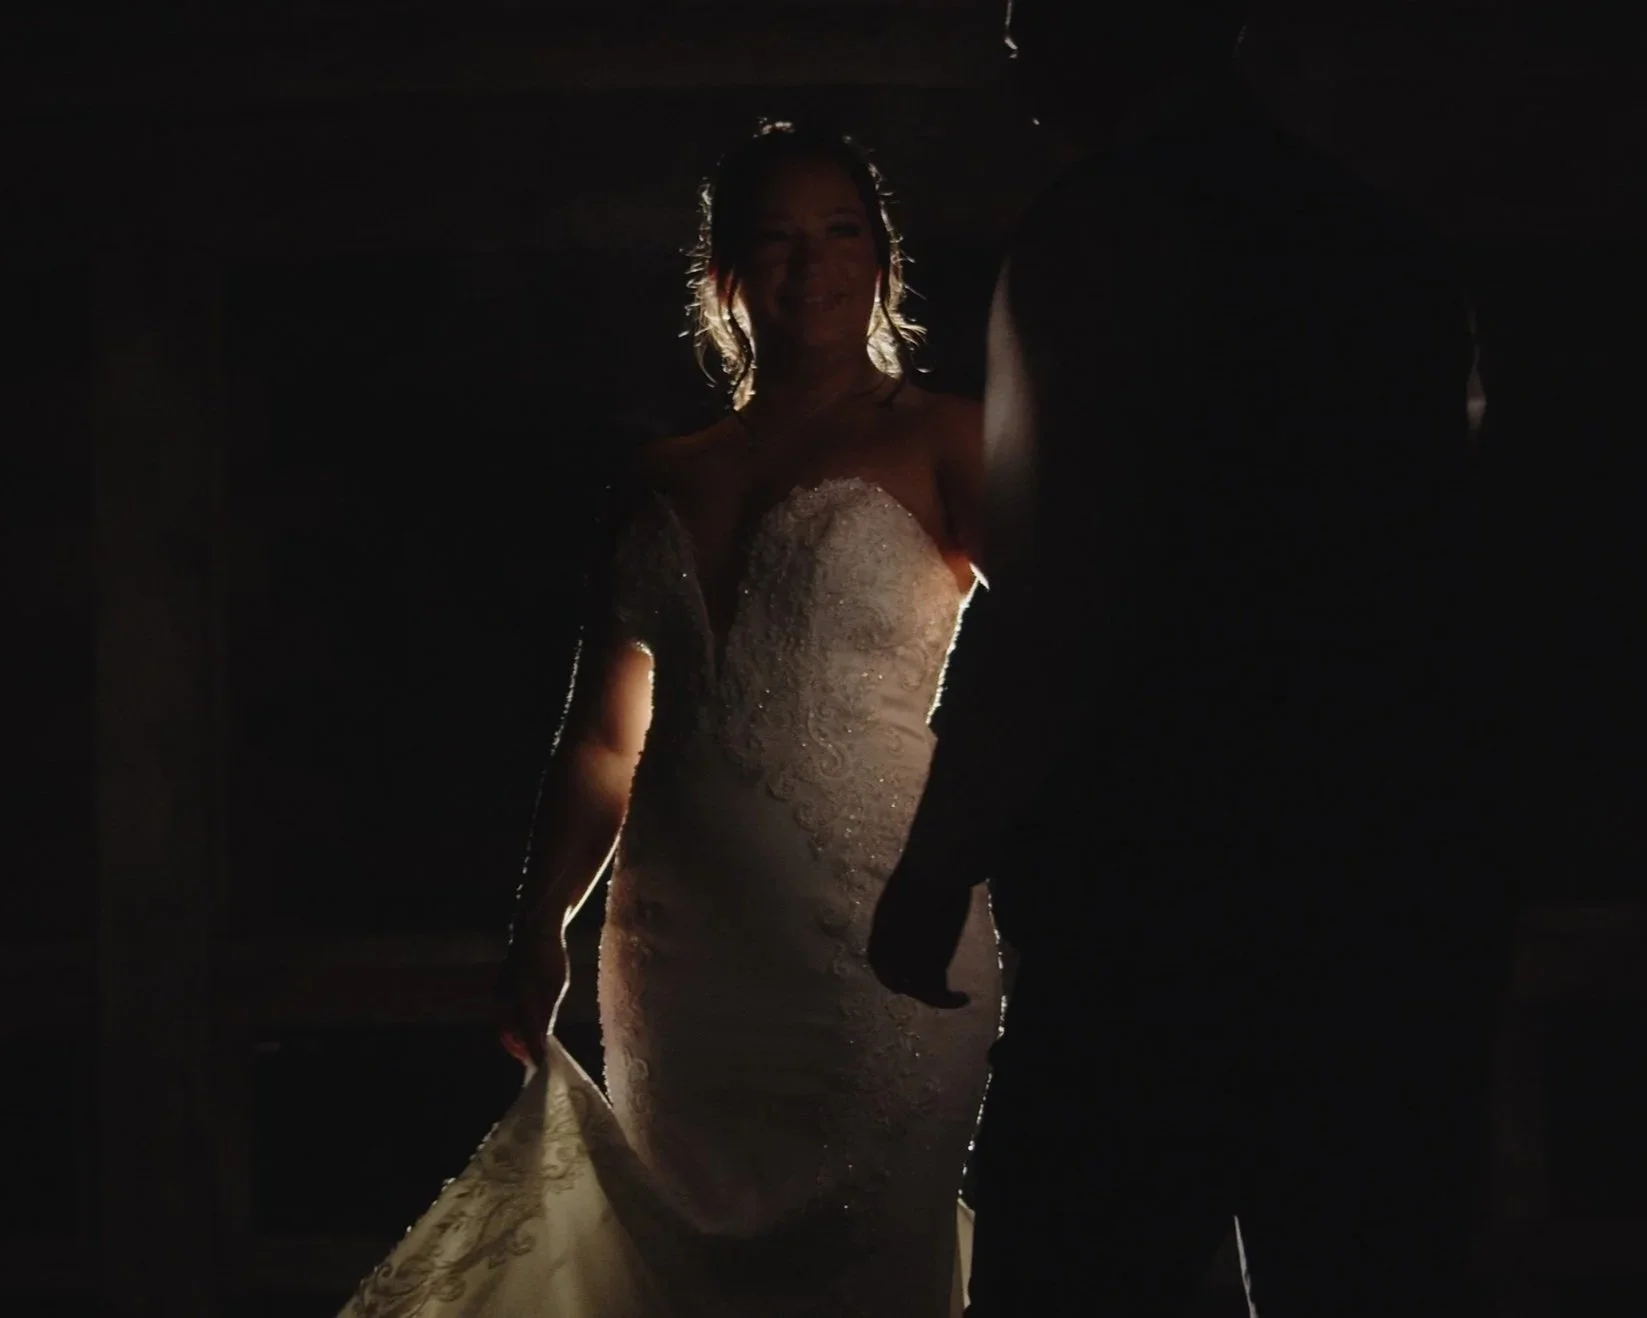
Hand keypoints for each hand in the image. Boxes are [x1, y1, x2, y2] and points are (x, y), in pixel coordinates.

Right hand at [495, 912, 567, 1070]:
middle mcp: (505, 998)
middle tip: (535, 1061)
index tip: (541, 1065)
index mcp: (521, 997)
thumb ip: (547, 1013)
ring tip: (530, 1049)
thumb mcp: (554, 987)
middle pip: (509, 1034)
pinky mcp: (499, 991)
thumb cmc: (549, 959)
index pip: (527, 1033)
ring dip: (515, 1040)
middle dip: (521, 1050)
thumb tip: (544, 1038)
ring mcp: (499, 994)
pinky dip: (513, 1027)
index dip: (534, 1051)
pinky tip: (525, 1030)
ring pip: (504, 1026)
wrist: (533, 934)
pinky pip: (503, 1015)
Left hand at [868, 863, 972, 1009]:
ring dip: (933, 996)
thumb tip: (920, 908)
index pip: (877, 959)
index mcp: (880, 926)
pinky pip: (938, 991)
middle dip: (907, 985)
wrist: (934, 868)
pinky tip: (964, 997)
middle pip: (892, 978)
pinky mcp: (930, 963)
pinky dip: (951, 1000)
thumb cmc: (923, 868)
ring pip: (916, 988)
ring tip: (954, 997)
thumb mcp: (906, 890)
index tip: (901, 975)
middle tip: (928, 988)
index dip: (888, 970)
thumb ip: (907, 906)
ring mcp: (906, 956)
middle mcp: (888, 946)